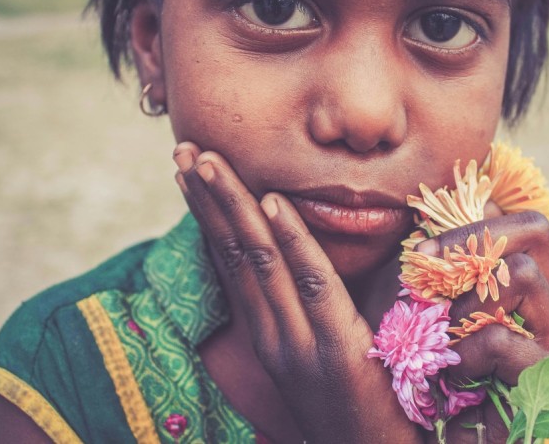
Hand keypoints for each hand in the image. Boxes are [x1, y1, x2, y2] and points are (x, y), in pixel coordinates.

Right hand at [173, 142, 420, 442]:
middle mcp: (270, 333)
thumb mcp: (330, 344)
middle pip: (234, 252)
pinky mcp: (335, 349)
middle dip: (209, 198)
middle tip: (184, 149)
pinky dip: (291, 238)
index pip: (230, 261)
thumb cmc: (363, 398)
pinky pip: (312, 283)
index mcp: (267, 330)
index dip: (208, 214)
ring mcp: (297, 342)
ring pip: (259, 259)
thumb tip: (319, 248)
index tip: (189, 171)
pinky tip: (272, 201)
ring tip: (208, 162)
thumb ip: (320, 299)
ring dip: (233, 205)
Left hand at [418, 212, 548, 442]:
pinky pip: (503, 338)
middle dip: (472, 249)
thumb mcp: (406, 295)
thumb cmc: (408, 357)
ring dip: (466, 303)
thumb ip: (423, 257)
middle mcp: (539, 296)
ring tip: (443, 340)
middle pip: (535, 227)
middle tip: (435, 288)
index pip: (520, 216)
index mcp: (511, 272)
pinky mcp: (546, 371)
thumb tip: (435, 210)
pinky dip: (464, 352)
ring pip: (524, 274)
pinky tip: (451, 374)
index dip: (474, 221)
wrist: (414, 430)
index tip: (423, 252)